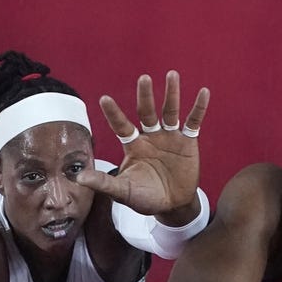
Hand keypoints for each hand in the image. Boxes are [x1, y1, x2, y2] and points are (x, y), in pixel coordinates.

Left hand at [77, 70, 208, 220]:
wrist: (172, 206)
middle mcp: (150, 136)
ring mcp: (170, 137)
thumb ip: (104, 183)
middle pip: (146, 112)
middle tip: (144, 79)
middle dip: (145, 96)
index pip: (121, 126)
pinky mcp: (188, 142)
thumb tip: (78, 178)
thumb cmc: (145, 198)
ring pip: (170, 111)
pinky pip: (193, 122)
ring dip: (172, 94)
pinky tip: (203, 92)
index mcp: (133, 145)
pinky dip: (198, 108)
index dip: (114, 113)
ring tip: (172, 75)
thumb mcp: (123, 192)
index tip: (104, 99)